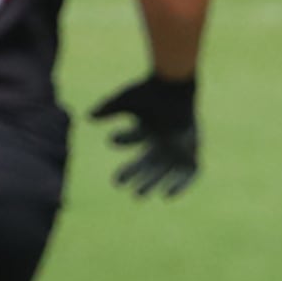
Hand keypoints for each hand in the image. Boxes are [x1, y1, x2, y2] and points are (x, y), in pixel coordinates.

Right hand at [92, 74, 198, 198]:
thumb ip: (108, 108)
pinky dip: (182, 185)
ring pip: (167, 170)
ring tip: (138, 194)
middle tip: (118, 182)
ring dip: (153, 182)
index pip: (136, 139)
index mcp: (152, 126)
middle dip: (136, 174)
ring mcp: (181, 144)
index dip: (124, 140)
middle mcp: (166, 137)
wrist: (175, 85)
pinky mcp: (193, 148)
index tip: (113, 138)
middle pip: (150, 161)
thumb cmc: (151, 90)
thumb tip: (89, 116)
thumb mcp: (124, 100)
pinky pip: (192, 172)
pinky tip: (166, 196)